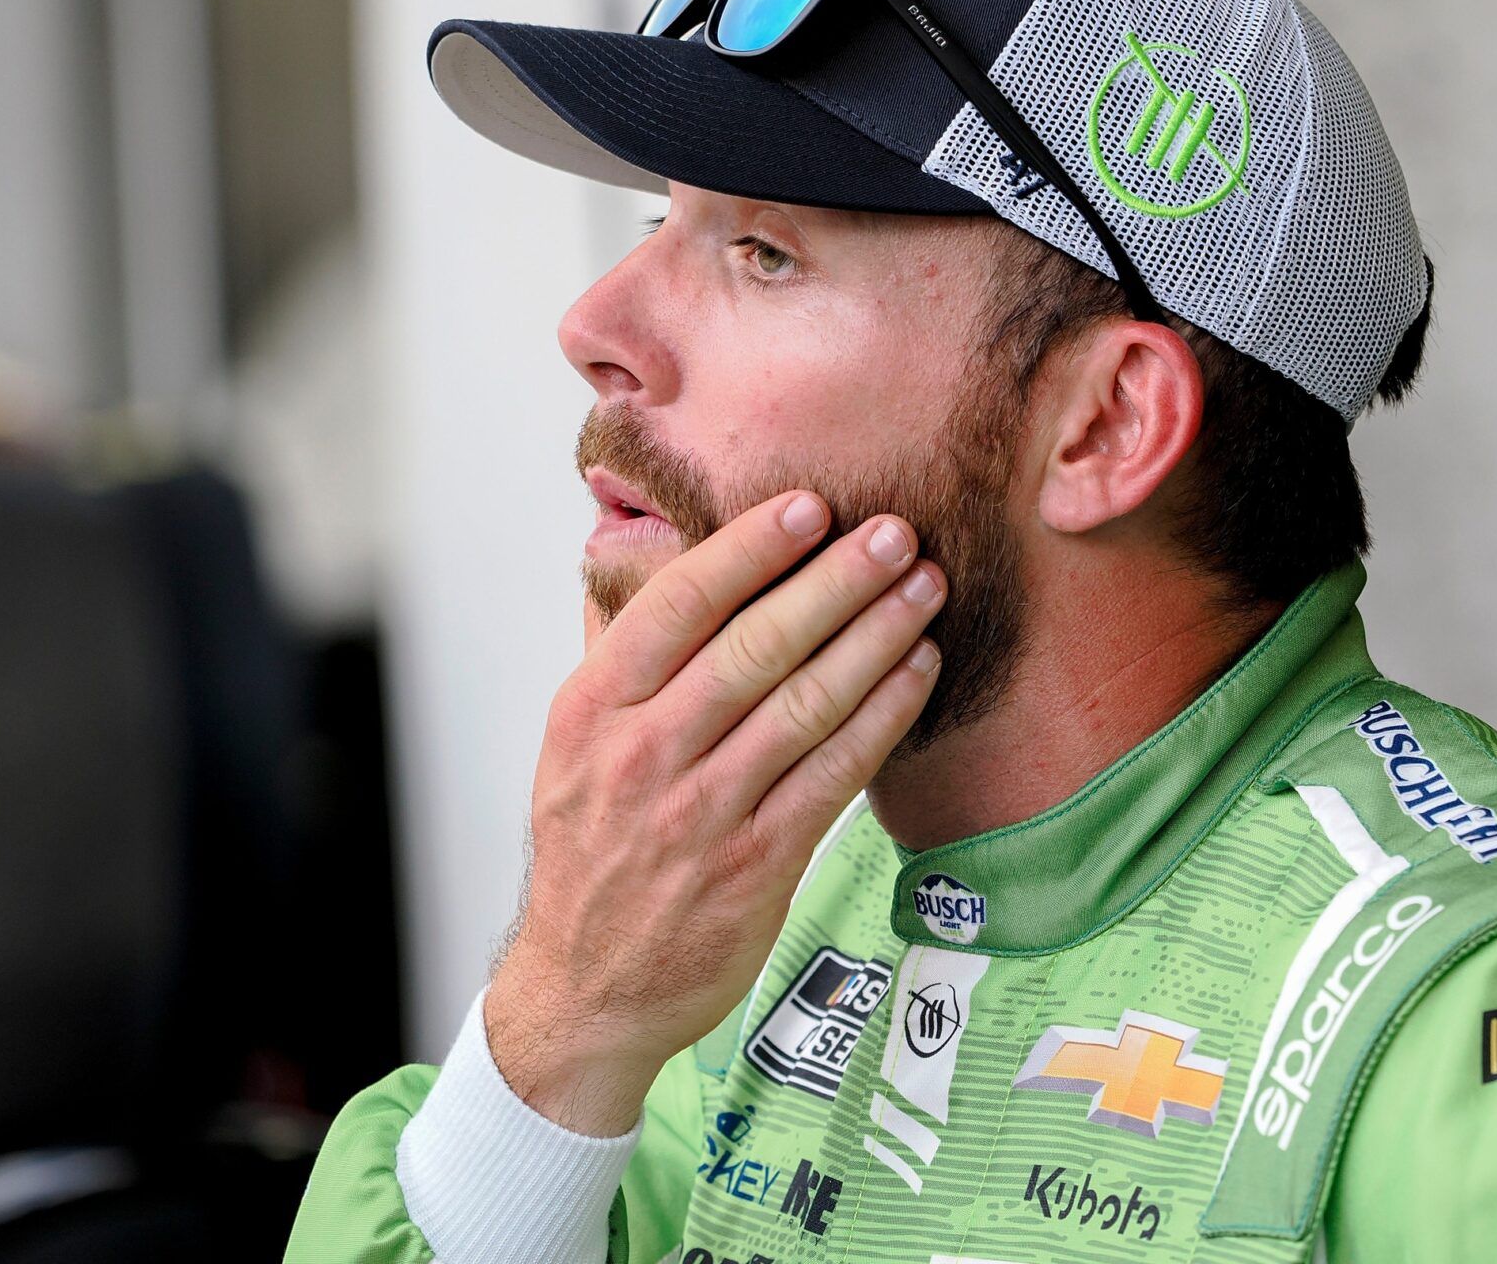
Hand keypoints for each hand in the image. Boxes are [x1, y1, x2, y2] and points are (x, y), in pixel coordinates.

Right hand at [485, 491, 944, 1134]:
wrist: (586, 990)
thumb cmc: (591, 852)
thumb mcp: (571, 746)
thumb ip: (610, 651)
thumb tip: (633, 554)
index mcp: (593, 709)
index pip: (679, 605)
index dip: (750, 548)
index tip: (809, 506)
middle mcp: (644, 754)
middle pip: (755, 646)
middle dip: (836, 580)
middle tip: (896, 532)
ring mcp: (703, 813)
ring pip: (805, 704)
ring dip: (876, 637)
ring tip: (925, 588)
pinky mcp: (758, 865)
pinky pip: (834, 774)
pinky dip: (883, 716)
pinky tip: (918, 673)